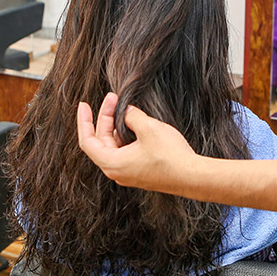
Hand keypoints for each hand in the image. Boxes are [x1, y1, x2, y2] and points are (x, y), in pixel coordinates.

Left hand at [77, 93, 196, 191]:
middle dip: (105, 118)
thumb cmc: (169, 156)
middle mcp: (117, 171)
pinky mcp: (141, 172)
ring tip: (125, 108)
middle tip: (113, 98)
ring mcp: (129, 173)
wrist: (192, 176)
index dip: (84, 121)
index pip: (88, 141)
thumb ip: (132, 116)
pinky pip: (126, 151)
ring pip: (115, 146)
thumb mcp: (148, 127)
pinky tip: (136, 123)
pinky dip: (127, 135)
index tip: (84, 105)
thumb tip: (128, 112)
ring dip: (117, 126)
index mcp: (112, 163)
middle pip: (101, 141)